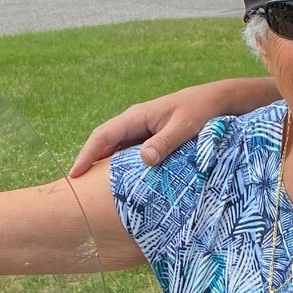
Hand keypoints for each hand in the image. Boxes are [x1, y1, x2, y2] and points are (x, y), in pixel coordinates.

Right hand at [68, 82, 232, 177]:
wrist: (216, 101)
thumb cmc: (200, 110)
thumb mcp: (184, 127)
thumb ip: (165, 142)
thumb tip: (143, 159)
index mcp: (137, 116)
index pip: (103, 135)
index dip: (87, 154)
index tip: (75, 174)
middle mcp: (135, 122)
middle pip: (104, 143)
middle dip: (89, 162)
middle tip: (77, 188)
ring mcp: (142, 131)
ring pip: (116, 150)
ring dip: (104, 166)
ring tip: (93, 190)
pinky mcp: (151, 139)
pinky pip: (129, 153)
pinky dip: (122, 167)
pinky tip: (121, 184)